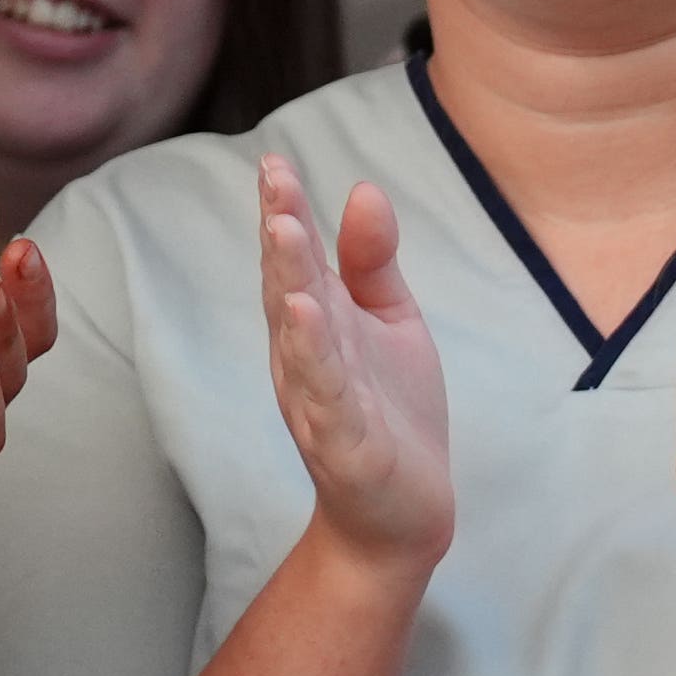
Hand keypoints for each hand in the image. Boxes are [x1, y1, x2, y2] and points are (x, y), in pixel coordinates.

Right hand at [256, 154, 451, 571]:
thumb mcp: (388, 324)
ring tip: (284, 231)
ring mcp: (321, 400)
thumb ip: (371, 262)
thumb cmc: (390, 411)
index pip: (297, 261)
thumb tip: (363, 190)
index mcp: (315, 326)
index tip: (275, 160)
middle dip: (282, 235)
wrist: (401, 514)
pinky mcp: (346, 444)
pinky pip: (329, 395)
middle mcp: (306, 358)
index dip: (285, 211)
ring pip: (302, 336)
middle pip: (289, 288)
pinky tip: (308, 317)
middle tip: (274, 181)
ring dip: (290, 283)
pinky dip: (317, 357)